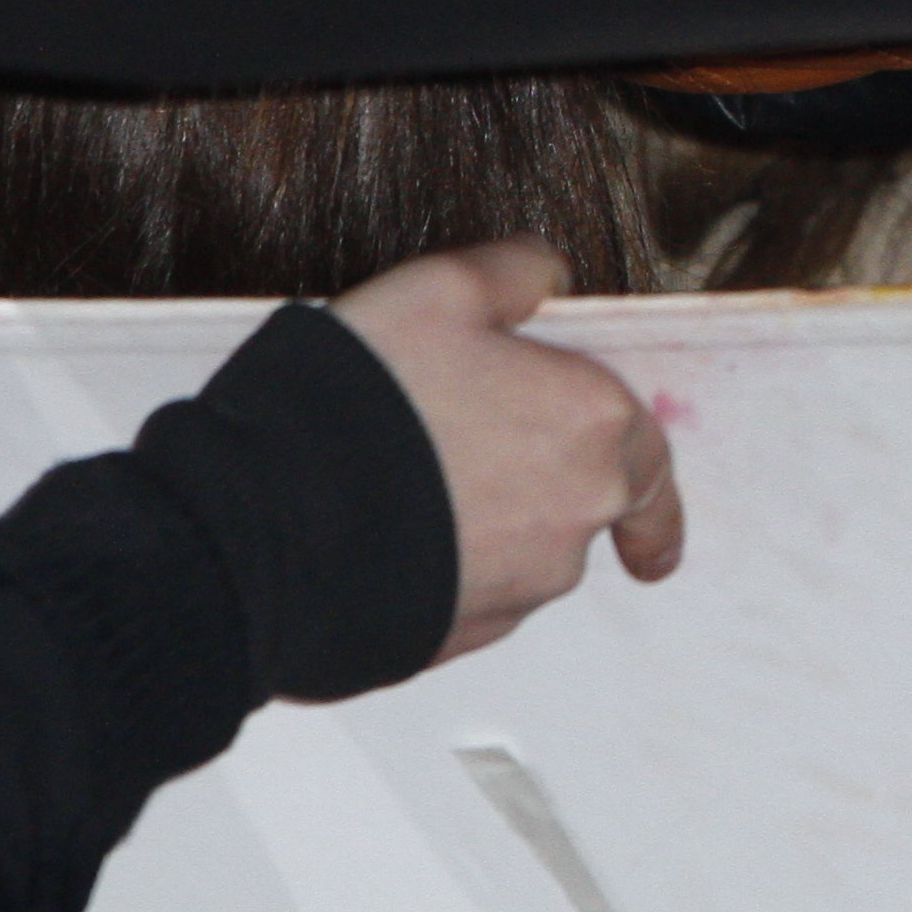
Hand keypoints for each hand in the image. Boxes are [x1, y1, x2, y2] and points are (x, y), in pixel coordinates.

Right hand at [327, 242, 686, 670]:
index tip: (650, 501)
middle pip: (586, 499)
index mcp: (592, 425)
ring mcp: (519, 588)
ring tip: (405, 481)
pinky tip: (385, 534)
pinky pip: (472, 597)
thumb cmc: (356, 403)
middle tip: (483, 455)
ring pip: (527, 551)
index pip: (649, 451)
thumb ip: (513, 273)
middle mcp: (573, 516)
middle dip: (545, 478)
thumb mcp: (438, 289)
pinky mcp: (461, 637)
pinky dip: (445, 569)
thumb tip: (547, 275)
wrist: (261, 529)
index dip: (639, 460)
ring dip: (488, 522)